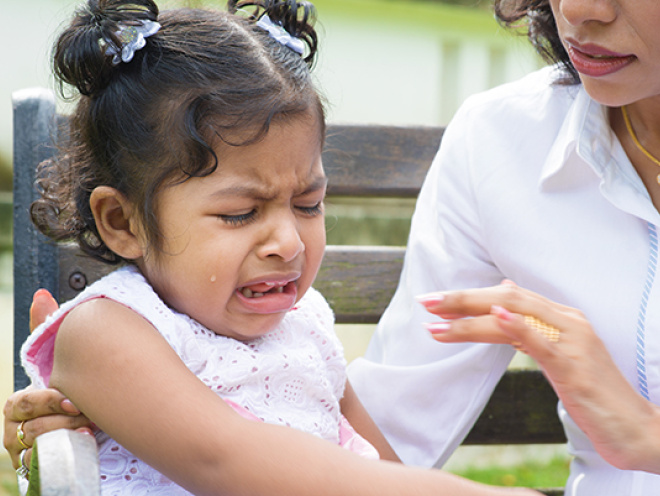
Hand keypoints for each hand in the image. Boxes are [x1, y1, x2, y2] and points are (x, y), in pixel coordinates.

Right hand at [3, 289, 91, 469]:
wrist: (91, 425)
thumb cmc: (74, 390)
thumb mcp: (65, 361)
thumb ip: (48, 329)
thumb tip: (40, 294)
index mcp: (23, 403)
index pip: (22, 402)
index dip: (46, 401)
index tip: (72, 399)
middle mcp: (18, 428)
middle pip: (27, 426)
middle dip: (59, 417)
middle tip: (85, 412)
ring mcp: (26, 451)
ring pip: (37, 445)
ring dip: (67, 433)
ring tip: (91, 427)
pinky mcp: (38, 469)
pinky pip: (42, 466)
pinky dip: (64, 454)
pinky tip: (84, 445)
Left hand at [418, 281, 659, 473]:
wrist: (634, 428)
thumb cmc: (592, 392)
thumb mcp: (559, 355)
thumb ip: (531, 328)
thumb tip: (499, 303)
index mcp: (562, 317)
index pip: (508, 296)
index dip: (470, 296)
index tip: (436, 302)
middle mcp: (567, 321)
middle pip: (506, 299)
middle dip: (462, 300)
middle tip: (426, 302)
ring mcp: (573, 341)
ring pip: (515, 315)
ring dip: (471, 316)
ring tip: (436, 321)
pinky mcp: (575, 366)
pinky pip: (542, 340)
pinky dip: (516, 326)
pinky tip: (492, 317)